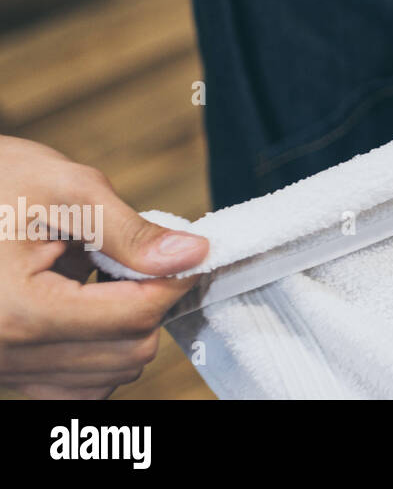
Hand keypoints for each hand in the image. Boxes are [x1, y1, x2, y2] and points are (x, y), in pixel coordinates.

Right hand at [0, 135, 207, 398]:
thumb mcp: (63, 190)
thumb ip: (130, 232)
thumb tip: (193, 253)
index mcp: (18, 311)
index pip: (134, 315)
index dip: (174, 279)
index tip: (186, 250)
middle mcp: (7, 355)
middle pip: (129, 350)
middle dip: (148, 301)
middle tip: (133, 255)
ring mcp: (5, 370)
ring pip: (111, 373)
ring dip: (126, 325)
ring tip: (95, 274)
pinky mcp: (9, 373)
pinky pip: (80, 384)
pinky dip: (101, 350)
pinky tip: (86, 303)